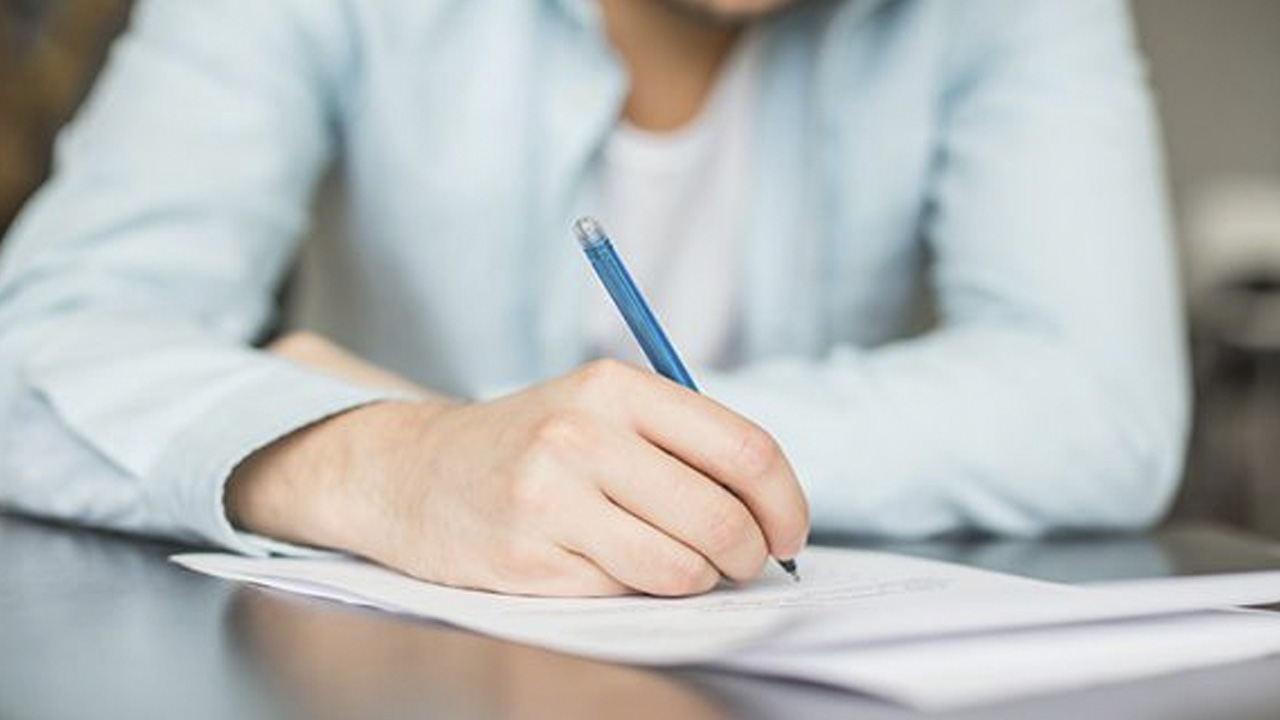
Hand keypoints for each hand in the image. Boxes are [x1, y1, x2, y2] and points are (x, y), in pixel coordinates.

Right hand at [228, 334, 808, 596]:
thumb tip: (771, 510)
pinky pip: (623, 593)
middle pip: (721, 518)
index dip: (786, 503)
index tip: (790, 533)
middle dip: (749, 555)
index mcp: (615, 387)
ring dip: (697, 579)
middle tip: (742, 561)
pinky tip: (603, 563)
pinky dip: (633, 589)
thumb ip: (682, 442)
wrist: (415, 472)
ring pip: (680, 568)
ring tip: (678, 563)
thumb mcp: (600, 408)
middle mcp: (581, 436)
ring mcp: (548, 500)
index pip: (744, 448)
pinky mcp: (525, 560)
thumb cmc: (532, 443)